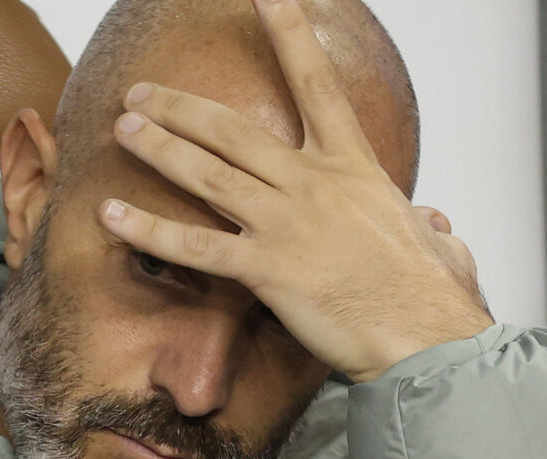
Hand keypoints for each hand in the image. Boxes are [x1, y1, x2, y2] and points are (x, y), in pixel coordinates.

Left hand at [96, 0, 493, 381]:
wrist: (426, 337)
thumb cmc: (429, 294)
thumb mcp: (435, 241)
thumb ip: (425, 223)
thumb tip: (434, 222)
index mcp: (353, 166)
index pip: (316, 84)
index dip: (289, 33)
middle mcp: (313, 183)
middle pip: (232, 129)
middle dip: (179, 106)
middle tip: (140, 92)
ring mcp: (286, 223)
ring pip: (206, 173)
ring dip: (159, 147)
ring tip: (123, 128)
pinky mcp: (266, 269)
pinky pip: (195, 246)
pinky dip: (149, 229)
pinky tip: (111, 215)